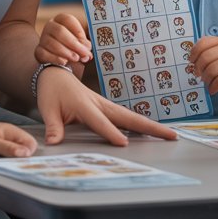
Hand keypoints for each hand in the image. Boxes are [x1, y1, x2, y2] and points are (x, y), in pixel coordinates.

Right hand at [35, 12, 91, 68]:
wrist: (59, 58)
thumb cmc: (72, 47)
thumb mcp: (80, 43)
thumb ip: (84, 45)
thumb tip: (87, 52)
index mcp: (60, 20)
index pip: (68, 19)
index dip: (78, 31)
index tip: (86, 43)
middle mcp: (50, 26)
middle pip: (60, 31)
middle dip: (74, 44)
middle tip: (84, 53)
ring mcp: (42, 38)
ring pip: (51, 43)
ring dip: (66, 52)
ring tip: (76, 59)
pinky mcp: (38, 51)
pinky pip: (44, 53)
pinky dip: (55, 58)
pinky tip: (64, 62)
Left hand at [35, 67, 176, 145]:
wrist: (56, 74)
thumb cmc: (52, 92)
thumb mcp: (47, 109)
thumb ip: (53, 127)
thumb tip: (52, 143)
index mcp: (84, 105)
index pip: (100, 122)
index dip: (111, 132)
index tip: (124, 143)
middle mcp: (100, 104)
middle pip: (128, 117)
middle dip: (149, 127)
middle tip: (170, 135)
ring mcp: (106, 105)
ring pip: (132, 117)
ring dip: (151, 126)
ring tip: (170, 135)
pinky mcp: (108, 107)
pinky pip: (127, 117)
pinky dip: (141, 124)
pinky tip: (152, 132)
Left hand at [189, 36, 217, 96]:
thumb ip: (208, 53)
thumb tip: (191, 60)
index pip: (202, 43)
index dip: (194, 53)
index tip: (192, 62)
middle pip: (205, 57)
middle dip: (198, 69)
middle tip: (199, 76)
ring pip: (211, 70)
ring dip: (206, 80)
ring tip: (208, 83)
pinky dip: (213, 88)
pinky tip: (213, 90)